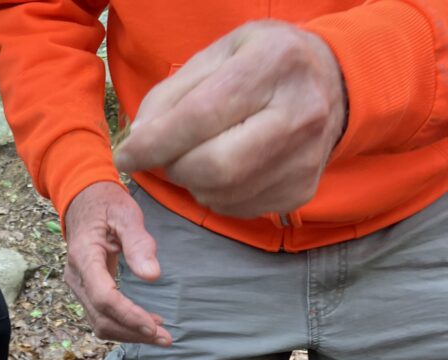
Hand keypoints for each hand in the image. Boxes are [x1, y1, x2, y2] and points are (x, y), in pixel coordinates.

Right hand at [63, 182, 171, 345]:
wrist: (83, 200)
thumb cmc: (106, 204)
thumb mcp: (126, 214)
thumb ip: (139, 243)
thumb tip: (152, 276)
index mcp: (84, 257)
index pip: (104, 297)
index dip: (129, 316)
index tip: (154, 327)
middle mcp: (76, 277)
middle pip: (101, 318)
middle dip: (133, 332)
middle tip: (166, 338)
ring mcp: (78, 286)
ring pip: (100, 323)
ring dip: (129, 333)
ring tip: (159, 334)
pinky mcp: (86, 291)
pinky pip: (101, 317)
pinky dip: (123, 326)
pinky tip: (146, 324)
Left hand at [114, 21, 345, 218]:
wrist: (331, 83)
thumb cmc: (263, 64)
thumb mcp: (219, 54)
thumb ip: (173, 94)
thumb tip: (138, 141)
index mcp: (274, 64)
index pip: (201, 116)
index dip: (155, 143)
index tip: (126, 155)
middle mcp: (299, 113)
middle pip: (215, 166)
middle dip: (175, 167)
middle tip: (164, 157)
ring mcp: (305, 158)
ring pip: (223, 194)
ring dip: (193, 184)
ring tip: (196, 157)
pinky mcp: (301, 190)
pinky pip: (239, 208)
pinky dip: (216, 195)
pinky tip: (222, 171)